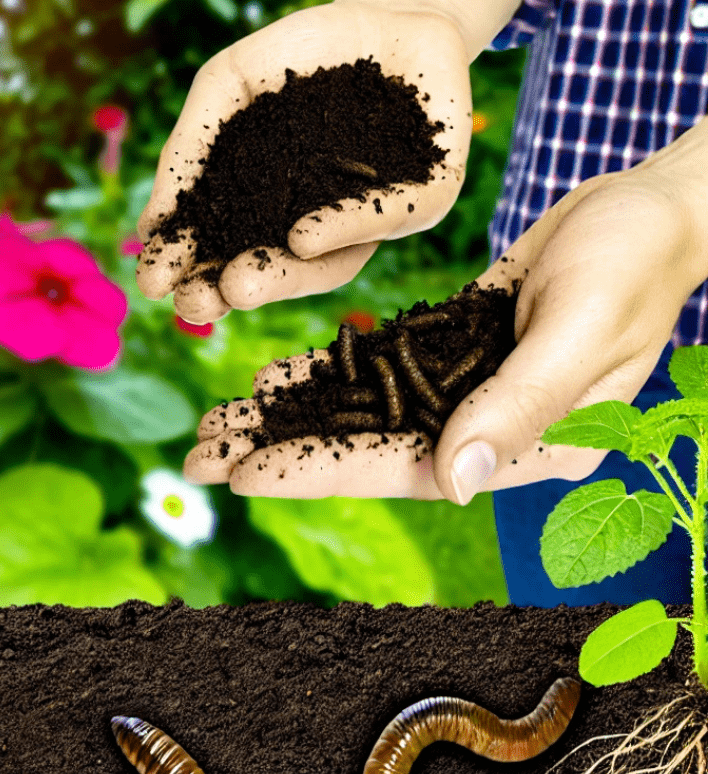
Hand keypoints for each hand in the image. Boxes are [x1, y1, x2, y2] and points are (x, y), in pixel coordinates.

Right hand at [136, 0, 479, 323]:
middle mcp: (323, 226)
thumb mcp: (227, 87)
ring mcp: (374, 217)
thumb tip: (149, 226)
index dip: (192, 268)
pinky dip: (344, 228)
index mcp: (272, 210)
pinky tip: (302, 237)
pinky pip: (391, 217)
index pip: (229, 252)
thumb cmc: (301, 53)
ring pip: (331, 265)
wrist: (391, 5)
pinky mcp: (430, 196)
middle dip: (231, 289)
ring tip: (236, 288)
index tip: (153, 282)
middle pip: (276, 273)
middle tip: (195, 304)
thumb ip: (189, 150)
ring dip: (280, 279)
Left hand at [183, 162, 707, 503]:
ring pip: (361, 412)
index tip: (245, 475)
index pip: (401, 470)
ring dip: (290, 416)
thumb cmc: (640, 262)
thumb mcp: (586, 328)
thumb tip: (454, 485)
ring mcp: (468, 393)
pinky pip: (378, 371)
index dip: (317, 472)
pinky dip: (327, 373)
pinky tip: (273, 378)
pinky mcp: (454, 352)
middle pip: (365, 449)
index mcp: (524, 449)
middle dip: (281, 452)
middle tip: (199, 459)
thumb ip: (519, 406)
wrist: (656, 208)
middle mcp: (487, 432)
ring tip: (217, 421)